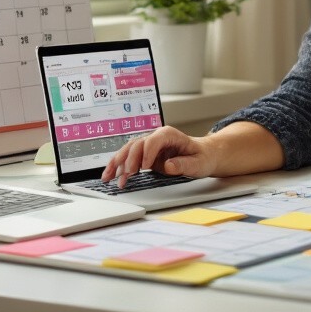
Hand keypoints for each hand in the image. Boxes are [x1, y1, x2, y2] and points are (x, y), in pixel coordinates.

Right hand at [100, 127, 216, 186]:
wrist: (202, 154)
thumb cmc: (201, 156)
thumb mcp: (198, 162)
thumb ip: (185, 164)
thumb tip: (170, 166)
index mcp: (169, 135)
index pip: (153, 140)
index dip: (146, 153)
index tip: (144, 168)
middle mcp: (156, 137)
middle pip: (137, 144)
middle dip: (129, 160)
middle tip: (126, 175)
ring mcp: (149, 146)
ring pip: (128, 150)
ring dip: (117, 163)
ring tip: (108, 176)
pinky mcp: (144, 155)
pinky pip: (128, 158)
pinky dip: (119, 167)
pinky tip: (112, 175)